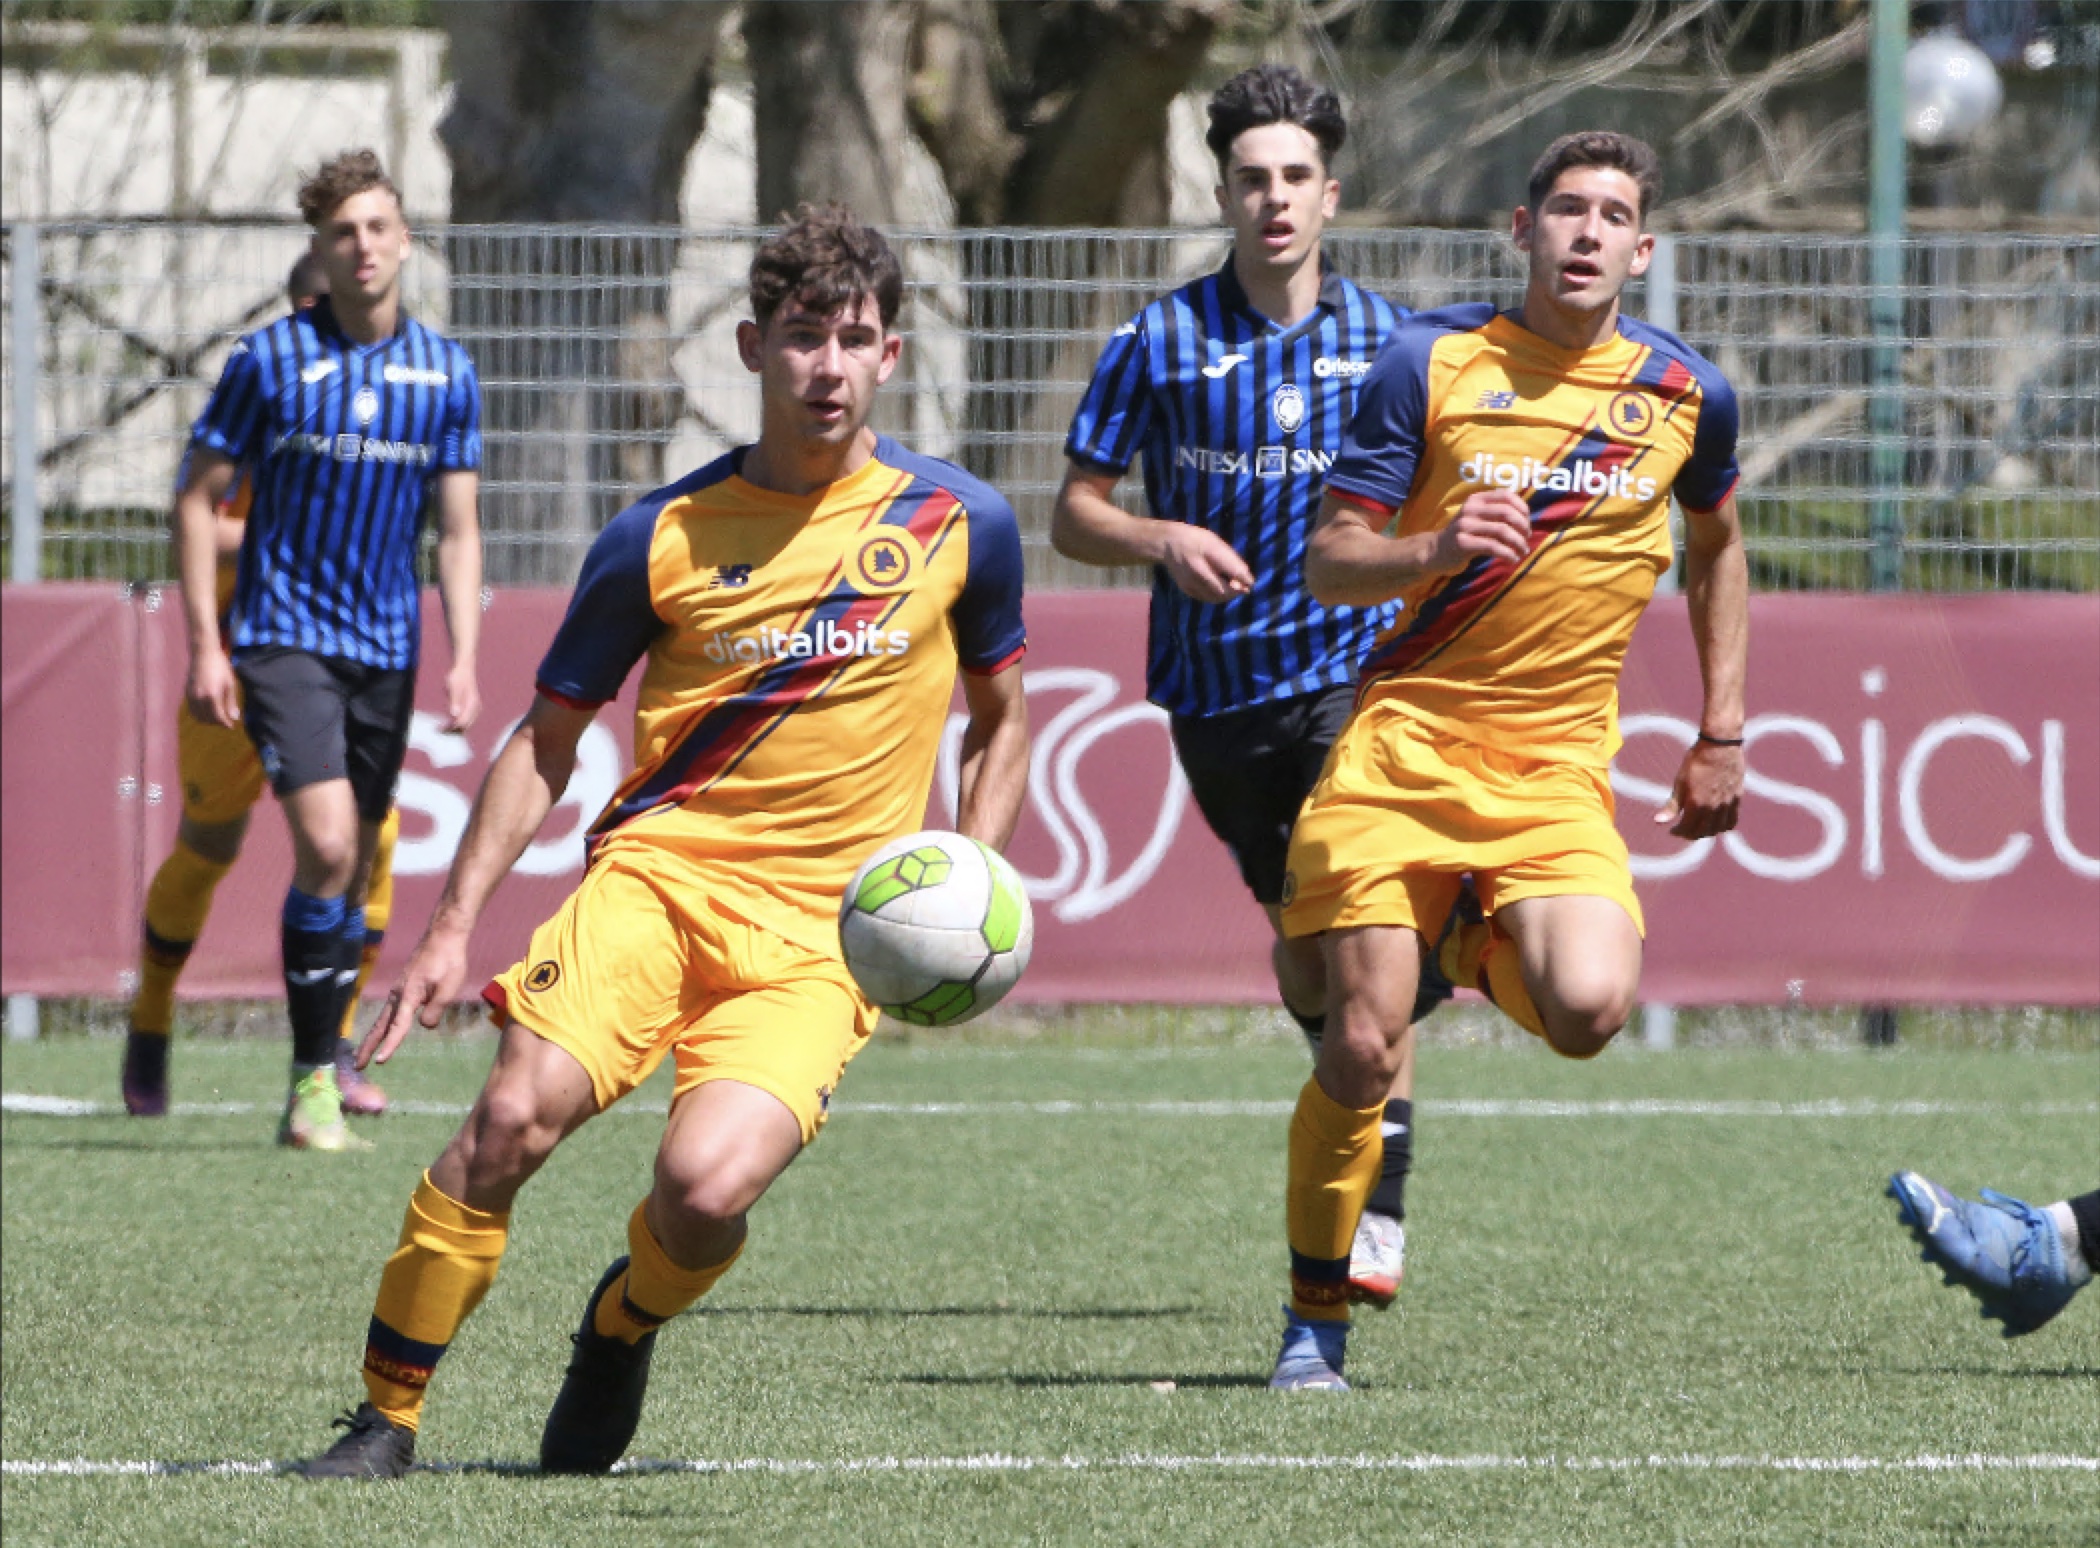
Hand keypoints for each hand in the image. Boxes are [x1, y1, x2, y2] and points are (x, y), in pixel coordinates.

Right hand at [185, 646, 240, 727]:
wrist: (203, 653)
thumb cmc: (220, 666)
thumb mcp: (230, 683)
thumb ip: (231, 702)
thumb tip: (234, 717)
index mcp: (212, 695)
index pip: (218, 717)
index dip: (225, 724)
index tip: (231, 726)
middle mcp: (199, 698)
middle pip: (207, 718)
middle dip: (217, 722)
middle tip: (226, 720)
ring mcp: (191, 696)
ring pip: (197, 716)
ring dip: (207, 720)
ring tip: (217, 717)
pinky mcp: (187, 693)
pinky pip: (192, 709)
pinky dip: (199, 714)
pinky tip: (207, 711)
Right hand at [360, 922, 468, 1066]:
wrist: (443, 936)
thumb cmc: (448, 961)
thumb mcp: (448, 989)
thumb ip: (434, 1010)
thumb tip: (423, 1026)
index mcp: (408, 995)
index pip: (398, 1026)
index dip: (390, 1045)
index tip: (379, 1062)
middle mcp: (397, 994)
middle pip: (380, 1025)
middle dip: (368, 1046)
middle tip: (358, 1065)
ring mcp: (398, 990)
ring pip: (383, 1018)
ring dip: (373, 1037)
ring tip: (365, 1054)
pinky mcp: (403, 987)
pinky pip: (391, 1010)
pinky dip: (383, 1024)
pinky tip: (384, 1030)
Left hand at [442, 660, 480, 733]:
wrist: (464, 669)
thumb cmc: (458, 677)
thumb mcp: (454, 687)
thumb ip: (455, 701)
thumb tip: (454, 714)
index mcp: (472, 704)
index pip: (464, 721)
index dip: (452, 727)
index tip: (440, 728)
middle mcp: (475, 708)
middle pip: (466, 725)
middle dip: (453, 730)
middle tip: (439, 730)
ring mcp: (474, 709)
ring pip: (465, 724)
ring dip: (454, 727)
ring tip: (441, 728)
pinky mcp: (470, 708)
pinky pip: (465, 720)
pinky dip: (456, 723)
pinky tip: (447, 722)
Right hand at [1159, 525, 1252, 603]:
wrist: (1167, 543)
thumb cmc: (1196, 540)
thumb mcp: (1215, 541)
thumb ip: (1229, 559)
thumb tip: (1246, 577)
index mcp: (1207, 551)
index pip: (1230, 569)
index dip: (1243, 579)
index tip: (1250, 582)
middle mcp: (1197, 569)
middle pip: (1223, 589)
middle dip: (1236, 591)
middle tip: (1244, 588)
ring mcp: (1190, 581)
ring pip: (1215, 597)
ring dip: (1228, 596)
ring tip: (1234, 589)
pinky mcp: (1186, 588)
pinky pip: (1206, 598)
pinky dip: (1217, 597)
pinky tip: (1221, 590)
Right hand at [1427, 490, 1532, 573]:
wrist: (1435, 551)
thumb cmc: (1464, 535)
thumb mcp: (1477, 517)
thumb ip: (1496, 513)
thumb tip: (1526, 519)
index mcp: (1476, 499)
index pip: (1506, 495)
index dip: (1522, 508)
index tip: (1527, 523)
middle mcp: (1470, 509)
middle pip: (1507, 513)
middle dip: (1523, 526)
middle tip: (1527, 538)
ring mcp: (1465, 525)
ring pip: (1502, 530)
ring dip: (1518, 542)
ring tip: (1522, 551)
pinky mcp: (1463, 543)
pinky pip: (1493, 546)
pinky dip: (1507, 554)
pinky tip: (1512, 559)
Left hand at [1656, 737, 1743, 839]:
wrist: (1719, 746)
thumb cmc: (1696, 762)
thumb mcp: (1679, 783)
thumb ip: (1672, 806)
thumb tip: (1658, 822)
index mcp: (1697, 804)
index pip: (1687, 829)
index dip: (1678, 832)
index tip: (1672, 830)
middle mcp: (1714, 808)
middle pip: (1703, 832)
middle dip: (1691, 834)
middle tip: (1684, 830)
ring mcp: (1727, 804)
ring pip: (1718, 829)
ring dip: (1707, 832)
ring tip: (1699, 827)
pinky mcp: (1737, 798)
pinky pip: (1732, 820)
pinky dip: (1723, 826)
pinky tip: (1716, 823)